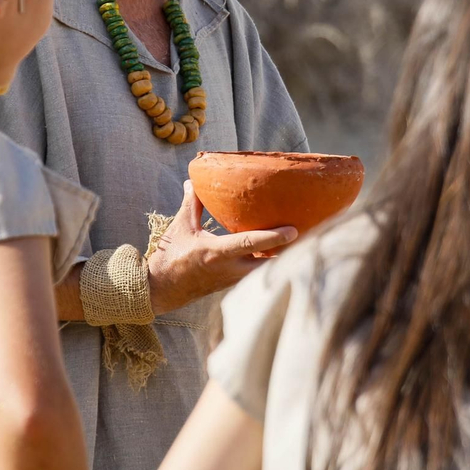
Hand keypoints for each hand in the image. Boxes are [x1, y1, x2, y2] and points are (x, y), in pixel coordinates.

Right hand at [146, 181, 295, 314]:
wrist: (160, 289)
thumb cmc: (170, 256)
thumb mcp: (181, 227)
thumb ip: (191, 203)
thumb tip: (194, 180)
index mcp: (217, 253)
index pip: (251, 244)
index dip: (273, 237)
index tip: (294, 230)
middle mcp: (229, 269)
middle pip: (268, 263)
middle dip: (288, 252)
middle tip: (309, 237)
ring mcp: (232, 279)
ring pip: (265, 270)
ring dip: (281, 259)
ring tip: (300, 243)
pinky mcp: (232, 284)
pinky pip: (256, 274)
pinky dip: (268, 264)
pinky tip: (279, 253)